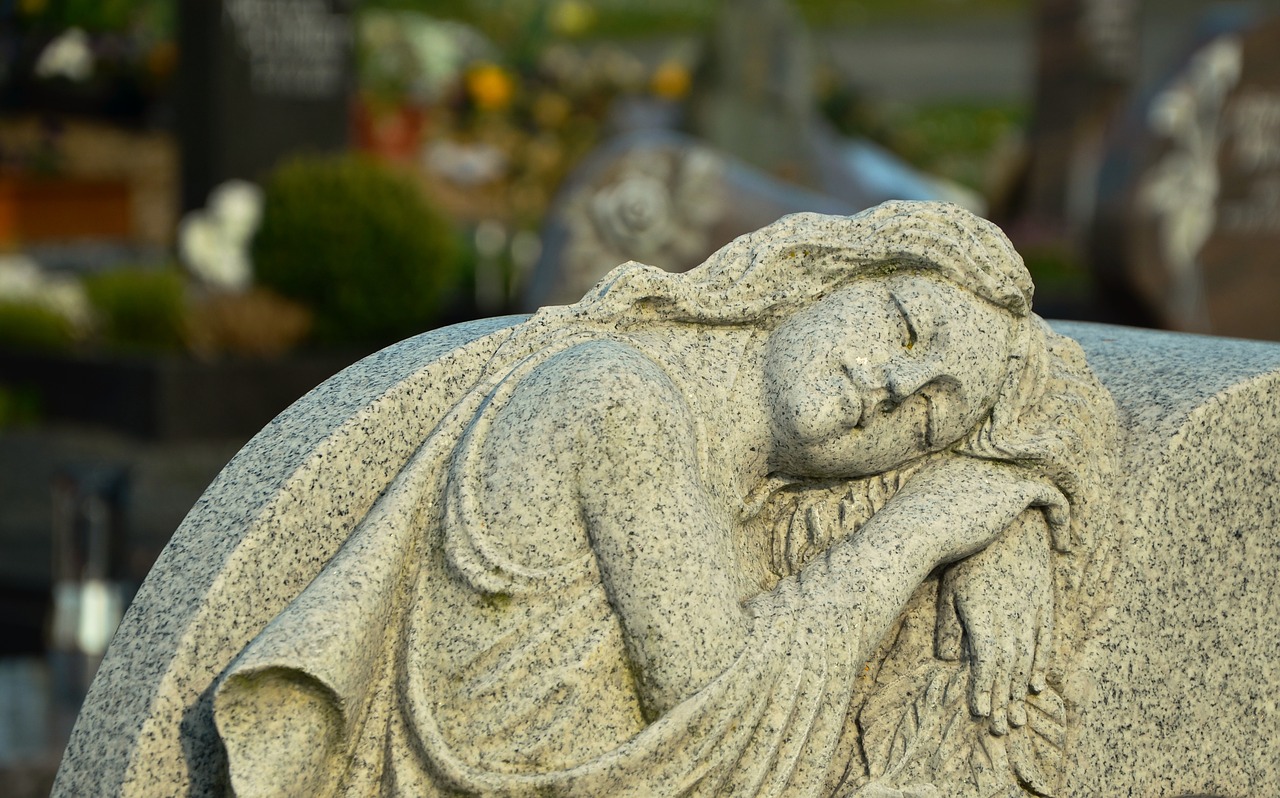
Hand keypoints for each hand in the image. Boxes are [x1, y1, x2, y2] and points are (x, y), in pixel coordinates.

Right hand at [895, 456, 1068, 564]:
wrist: (910, 532)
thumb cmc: (905, 536)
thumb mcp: (912, 516)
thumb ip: (927, 515)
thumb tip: (928, 535)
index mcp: (950, 465)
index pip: (987, 472)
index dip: (1002, 494)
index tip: (1007, 521)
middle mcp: (976, 462)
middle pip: (1013, 472)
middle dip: (1029, 497)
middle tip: (1043, 523)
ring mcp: (995, 473)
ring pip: (1036, 480)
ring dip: (1051, 506)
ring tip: (1059, 532)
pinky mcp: (1013, 490)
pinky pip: (1051, 496)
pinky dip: (1061, 517)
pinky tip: (1062, 544)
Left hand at [935, 511, 1053, 735]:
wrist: (1011, 522)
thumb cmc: (970, 555)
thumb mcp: (951, 587)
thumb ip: (949, 623)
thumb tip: (946, 658)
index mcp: (985, 615)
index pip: (987, 663)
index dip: (985, 689)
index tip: (980, 713)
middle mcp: (1012, 618)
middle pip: (1009, 669)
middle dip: (1004, 701)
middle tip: (1003, 730)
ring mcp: (1032, 612)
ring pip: (1028, 660)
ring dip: (1021, 691)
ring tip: (1018, 718)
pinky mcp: (1044, 603)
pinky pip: (1045, 641)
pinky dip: (1042, 664)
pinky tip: (1037, 685)